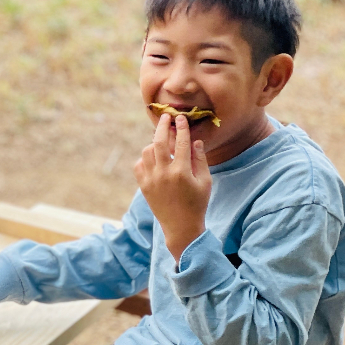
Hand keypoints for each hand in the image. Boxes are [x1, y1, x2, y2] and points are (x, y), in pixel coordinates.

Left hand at [133, 113, 210, 264]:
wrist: (180, 227)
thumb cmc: (197, 203)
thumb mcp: (205, 181)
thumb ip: (200, 159)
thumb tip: (195, 140)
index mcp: (182, 172)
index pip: (181, 142)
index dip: (181, 128)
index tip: (181, 118)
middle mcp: (164, 174)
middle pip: (159, 142)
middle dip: (162, 126)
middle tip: (165, 117)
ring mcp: (151, 180)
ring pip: (147, 152)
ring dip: (154, 143)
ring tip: (162, 142)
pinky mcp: (143, 186)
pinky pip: (139, 165)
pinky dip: (145, 158)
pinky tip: (154, 159)